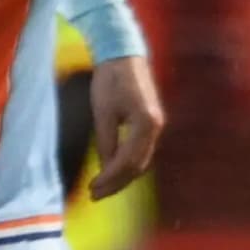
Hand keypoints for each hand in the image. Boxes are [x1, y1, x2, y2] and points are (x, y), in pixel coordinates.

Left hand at [82, 54, 163, 199]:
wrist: (123, 54)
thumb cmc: (111, 80)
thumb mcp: (103, 112)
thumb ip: (106, 142)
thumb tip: (105, 168)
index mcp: (146, 124)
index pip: (128, 161)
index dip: (110, 179)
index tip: (93, 189)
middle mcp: (156, 128)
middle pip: (138, 165)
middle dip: (116, 183)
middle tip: (95, 195)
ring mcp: (156, 126)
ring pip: (141, 160)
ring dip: (122, 176)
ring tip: (102, 188)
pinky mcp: (151, 123)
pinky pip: (141, 151)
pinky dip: (127, 164)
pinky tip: (113, 171)